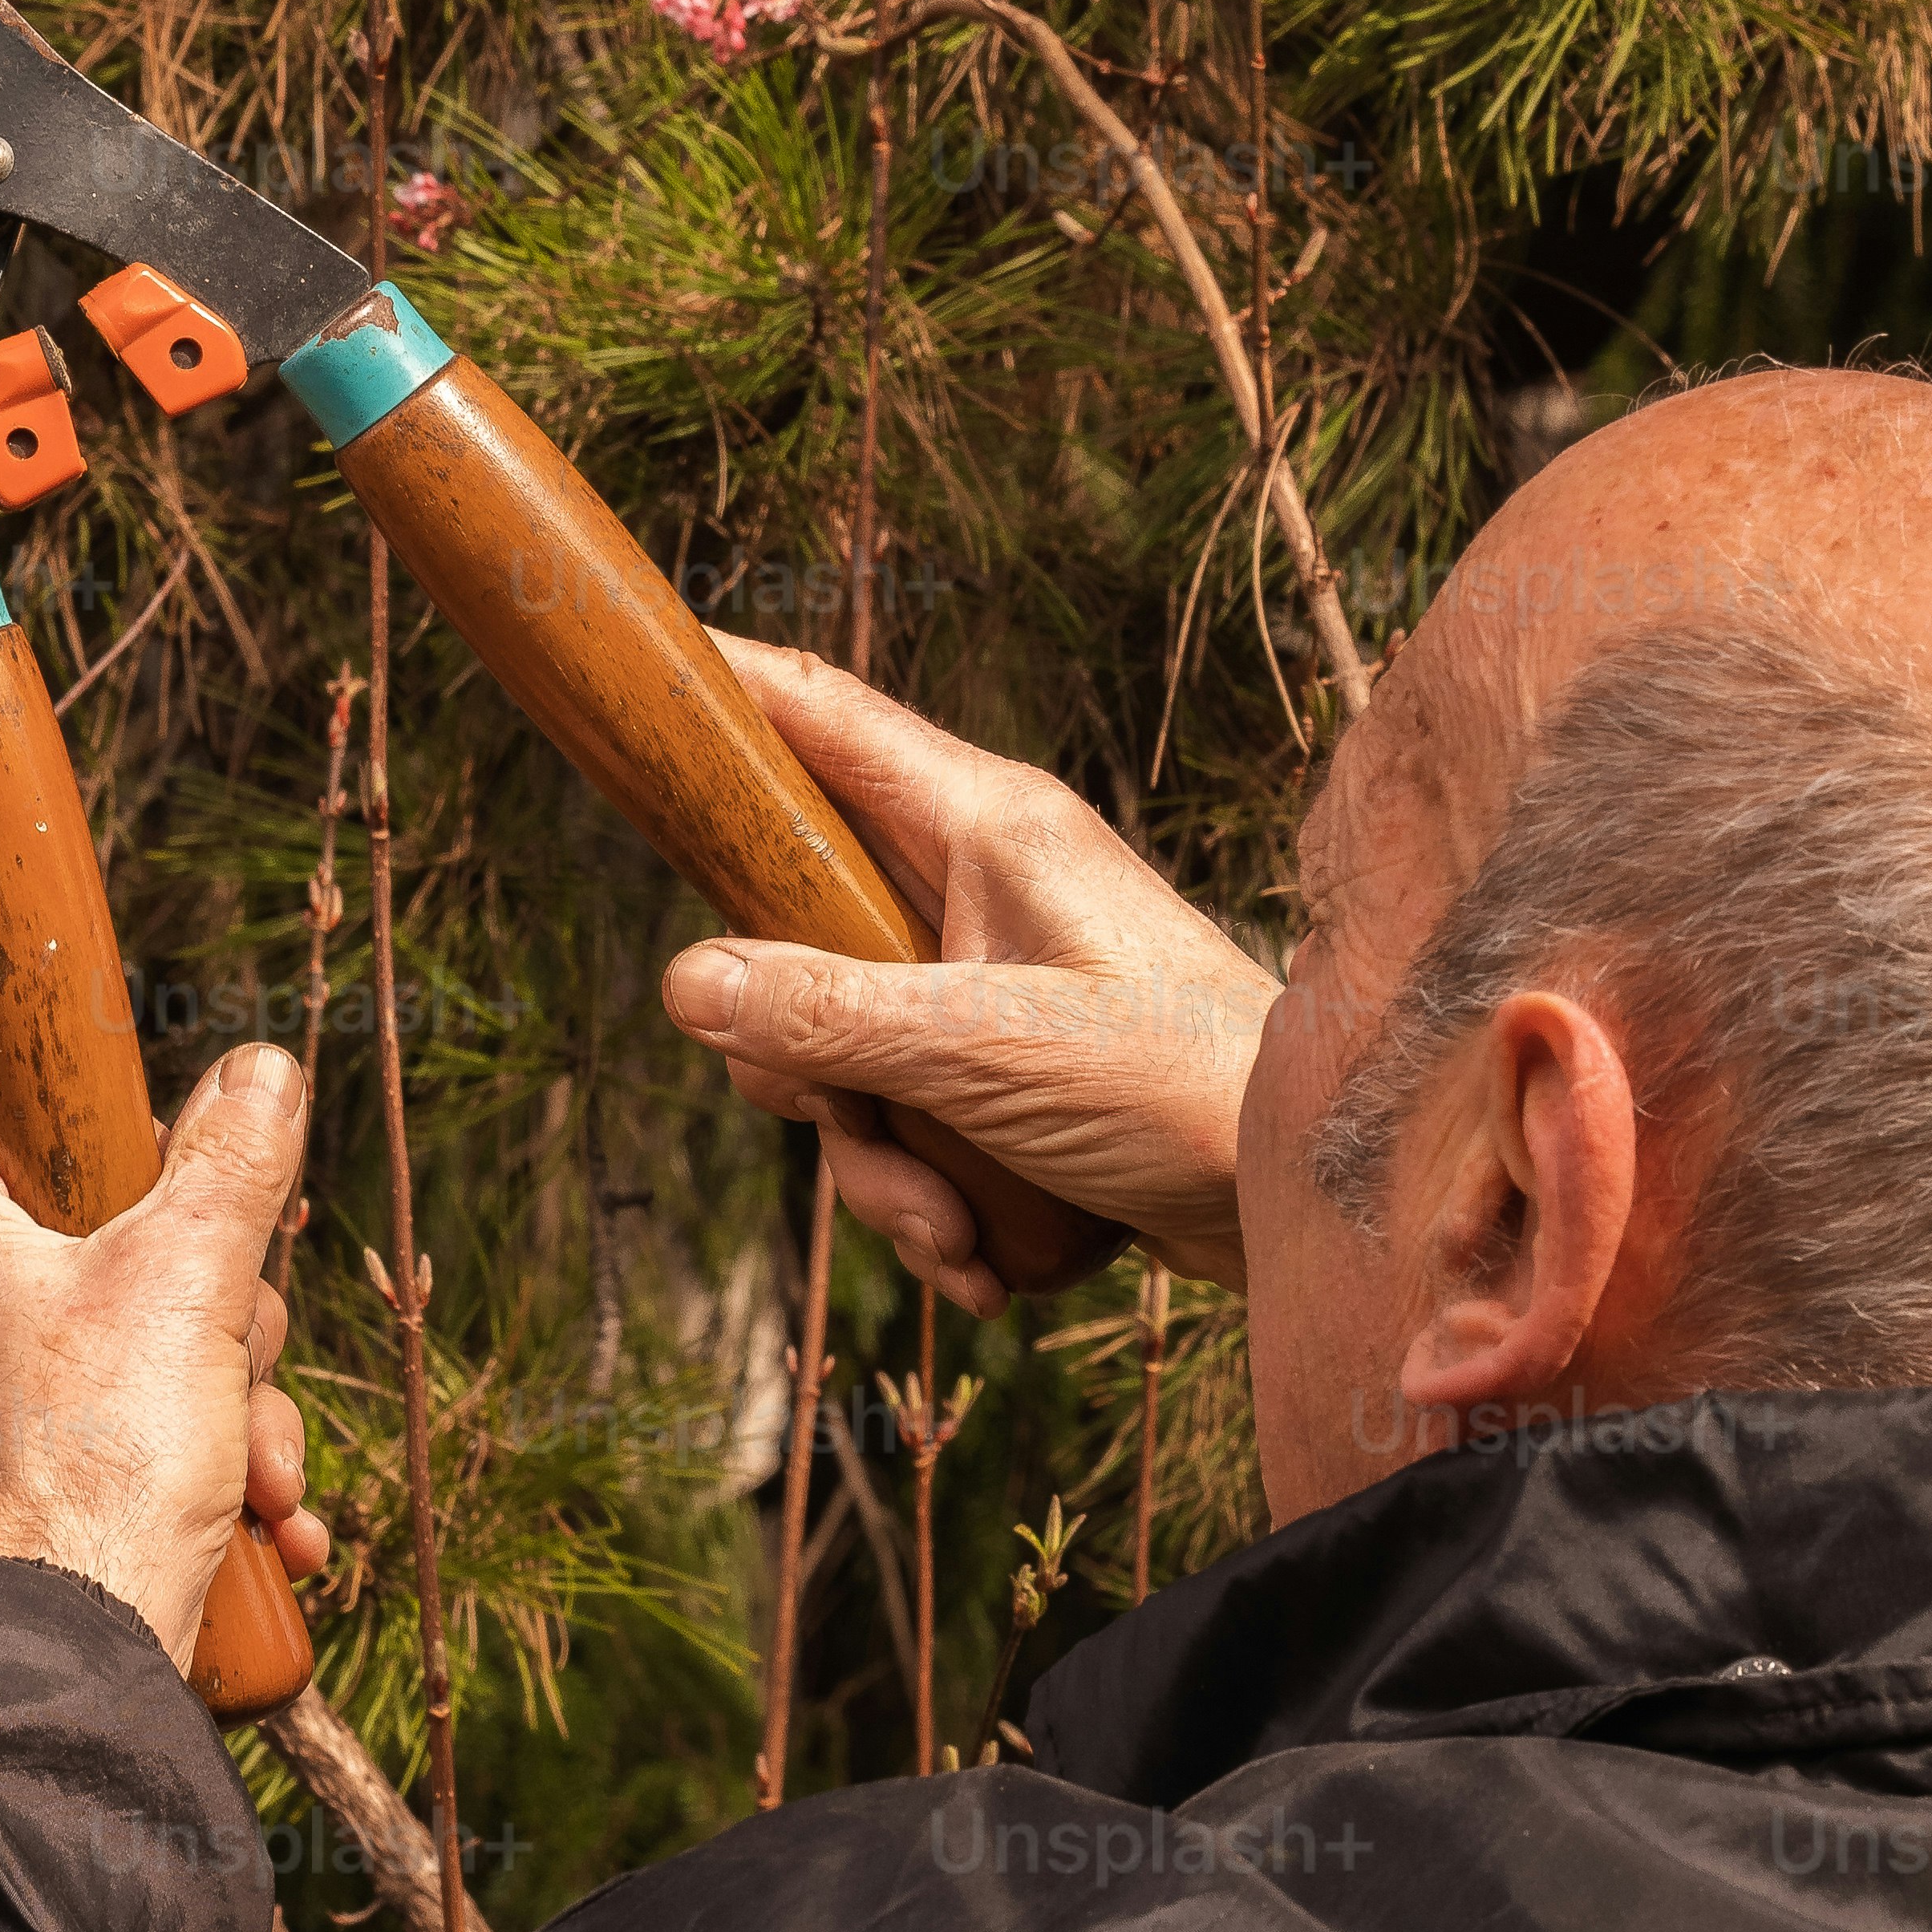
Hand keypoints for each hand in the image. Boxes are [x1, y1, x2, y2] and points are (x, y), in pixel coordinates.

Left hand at [0, 1041, 335, 1670]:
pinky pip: (115, 1439)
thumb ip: (229, 1162)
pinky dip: (195, 1471)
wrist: (60, 1666)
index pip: (24, 1126)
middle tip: (245, 1359)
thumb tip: (262, 1069)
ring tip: (261, 1476)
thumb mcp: (189, 1280)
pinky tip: (262, 1524)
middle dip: (223, 1319)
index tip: (199, 1197)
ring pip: (135, 1350)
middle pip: (109, 1248)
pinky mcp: (2, 1489)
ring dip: (232, 1408)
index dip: (132, 1149)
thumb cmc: (98, 1461)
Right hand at [658, 641, 1275, 1315]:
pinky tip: (990, 1257)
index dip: (716, 684)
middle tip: (847, 1119)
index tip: (623, 674)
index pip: (816, 713)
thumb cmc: (1180, 1089)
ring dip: (881, 1166)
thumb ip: (826, 1015)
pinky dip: (934, 1200)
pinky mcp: (1009, 1065)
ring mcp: (992, 976)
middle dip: (807, 1068)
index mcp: (982, 825)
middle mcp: (979, 885)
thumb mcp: (983, 1052)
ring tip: (959, 1228)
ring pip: (844, 1052)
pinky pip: (909, 1119)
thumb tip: (687, 981)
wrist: (1308, 1197)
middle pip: (794, 935)